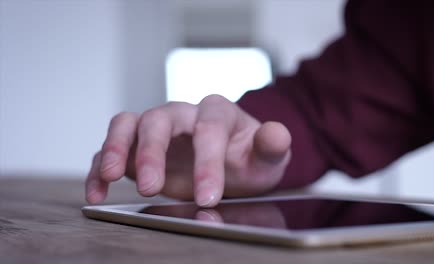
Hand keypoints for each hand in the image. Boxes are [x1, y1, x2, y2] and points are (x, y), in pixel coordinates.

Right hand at [85, 95, 290, 206]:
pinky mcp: (139, 150)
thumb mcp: (267, 155)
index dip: (207, 162)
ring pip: (128, 125)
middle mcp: (182, 115)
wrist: (233, 163)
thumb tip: (277, 134)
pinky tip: (98, 191)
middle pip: (158, 120)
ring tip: (110, 175)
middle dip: (152, 152)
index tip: (208, 196)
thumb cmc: (248, 157)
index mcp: (216, 112)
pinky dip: (101, 167)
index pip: (208, 129)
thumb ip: (272, 144)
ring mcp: (157, 131)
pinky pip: (113, 151)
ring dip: (115, 148)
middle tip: (152, 186)